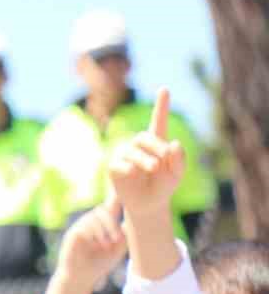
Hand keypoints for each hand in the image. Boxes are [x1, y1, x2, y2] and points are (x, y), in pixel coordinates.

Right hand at [58, 196, 127, 290]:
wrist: (82, 277)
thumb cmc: (100, 264)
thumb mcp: (118, 248)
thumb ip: (124, 234)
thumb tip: (130, 221)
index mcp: (103, 224)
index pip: (110, 206)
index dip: (115, 195)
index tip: (121, 188)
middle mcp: (90, 222)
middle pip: (103, 210)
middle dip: (112, 223)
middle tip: (116, 239)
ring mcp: (80, 227)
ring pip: (94, 217)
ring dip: (104, 230)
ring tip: (106, 245)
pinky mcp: (72, 234)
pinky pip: (84, 226)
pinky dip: (93, 234)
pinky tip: (96, 245)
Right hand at [106, 88, 183, 221]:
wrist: (148, 205)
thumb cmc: (164, 186)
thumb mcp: (177, 174)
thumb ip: (179, 159)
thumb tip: (174, 143)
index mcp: (158, 143)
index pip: (158, 121)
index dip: (161, 105)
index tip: (164, 89)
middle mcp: (139, 146)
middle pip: (145, 137)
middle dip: (156, 146)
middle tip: (163, 161)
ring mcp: (125, 155)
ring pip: (132, 150)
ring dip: (144, 158)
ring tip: (154, 168)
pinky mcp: (114, 167)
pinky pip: (118, 163)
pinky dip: (127, 166)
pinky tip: (134, 172)